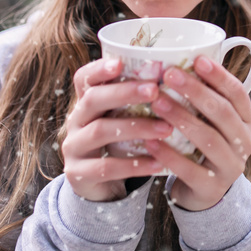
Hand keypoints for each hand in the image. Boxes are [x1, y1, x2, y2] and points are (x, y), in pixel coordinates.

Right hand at [61, 57, 172, 201]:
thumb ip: (137, 102)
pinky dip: (134, 165)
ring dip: (136, 128)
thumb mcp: (122, 120)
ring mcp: (73, 147)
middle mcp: (75, 121)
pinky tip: (158, 163)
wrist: (100, 187)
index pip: (84, 78)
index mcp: (85, 102)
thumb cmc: (119, 143)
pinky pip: (106, 167)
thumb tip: (177, 77)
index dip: (98, 69)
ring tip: (166, 128)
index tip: (120, 63)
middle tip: (155, 90)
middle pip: (93, 99)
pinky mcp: (78, 174)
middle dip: (124, 93)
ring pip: (100, 131)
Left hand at [143, 55, 250, 211]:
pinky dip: (169, 154)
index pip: (237, 93)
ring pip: (208, 139)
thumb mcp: (212, 122)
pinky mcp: (212, 188)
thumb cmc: (204, 147)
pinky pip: (190, 169)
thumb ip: (204, 98)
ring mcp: (231, 166)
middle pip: (222, 113)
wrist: (206, 193)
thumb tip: (178, 60)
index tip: (197, 59)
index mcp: (246, 120)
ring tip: (156, 102)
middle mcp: (245, 142)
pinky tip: (149, 140)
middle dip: (196, 91)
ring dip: (181, 118)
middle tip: (169, 74)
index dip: (219, 75)